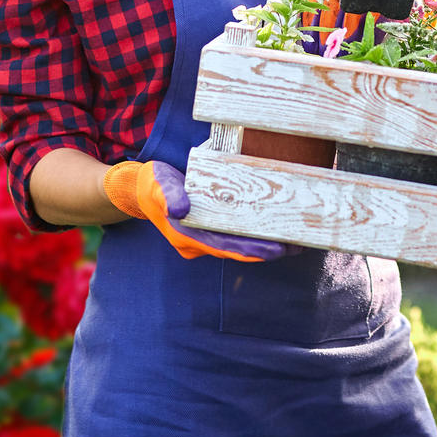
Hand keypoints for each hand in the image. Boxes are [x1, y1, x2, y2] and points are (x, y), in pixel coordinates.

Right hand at [103, 160, 297, 261]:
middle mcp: (198, 244)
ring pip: (239, 246)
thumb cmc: (151, 185)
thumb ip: (170, 197)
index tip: (276, 250)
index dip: (252, 250)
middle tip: (297, 247)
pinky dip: (254, 236)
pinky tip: (273, 230)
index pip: (227, 248)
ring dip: (264, 246)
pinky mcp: (208, 229)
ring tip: (294, 242)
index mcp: (188, 237)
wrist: (138, 189)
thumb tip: (180, 210)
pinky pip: (235, 237)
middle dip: (266, 250)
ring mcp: (203, 239)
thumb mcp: (158, 186)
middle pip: (238, 251)